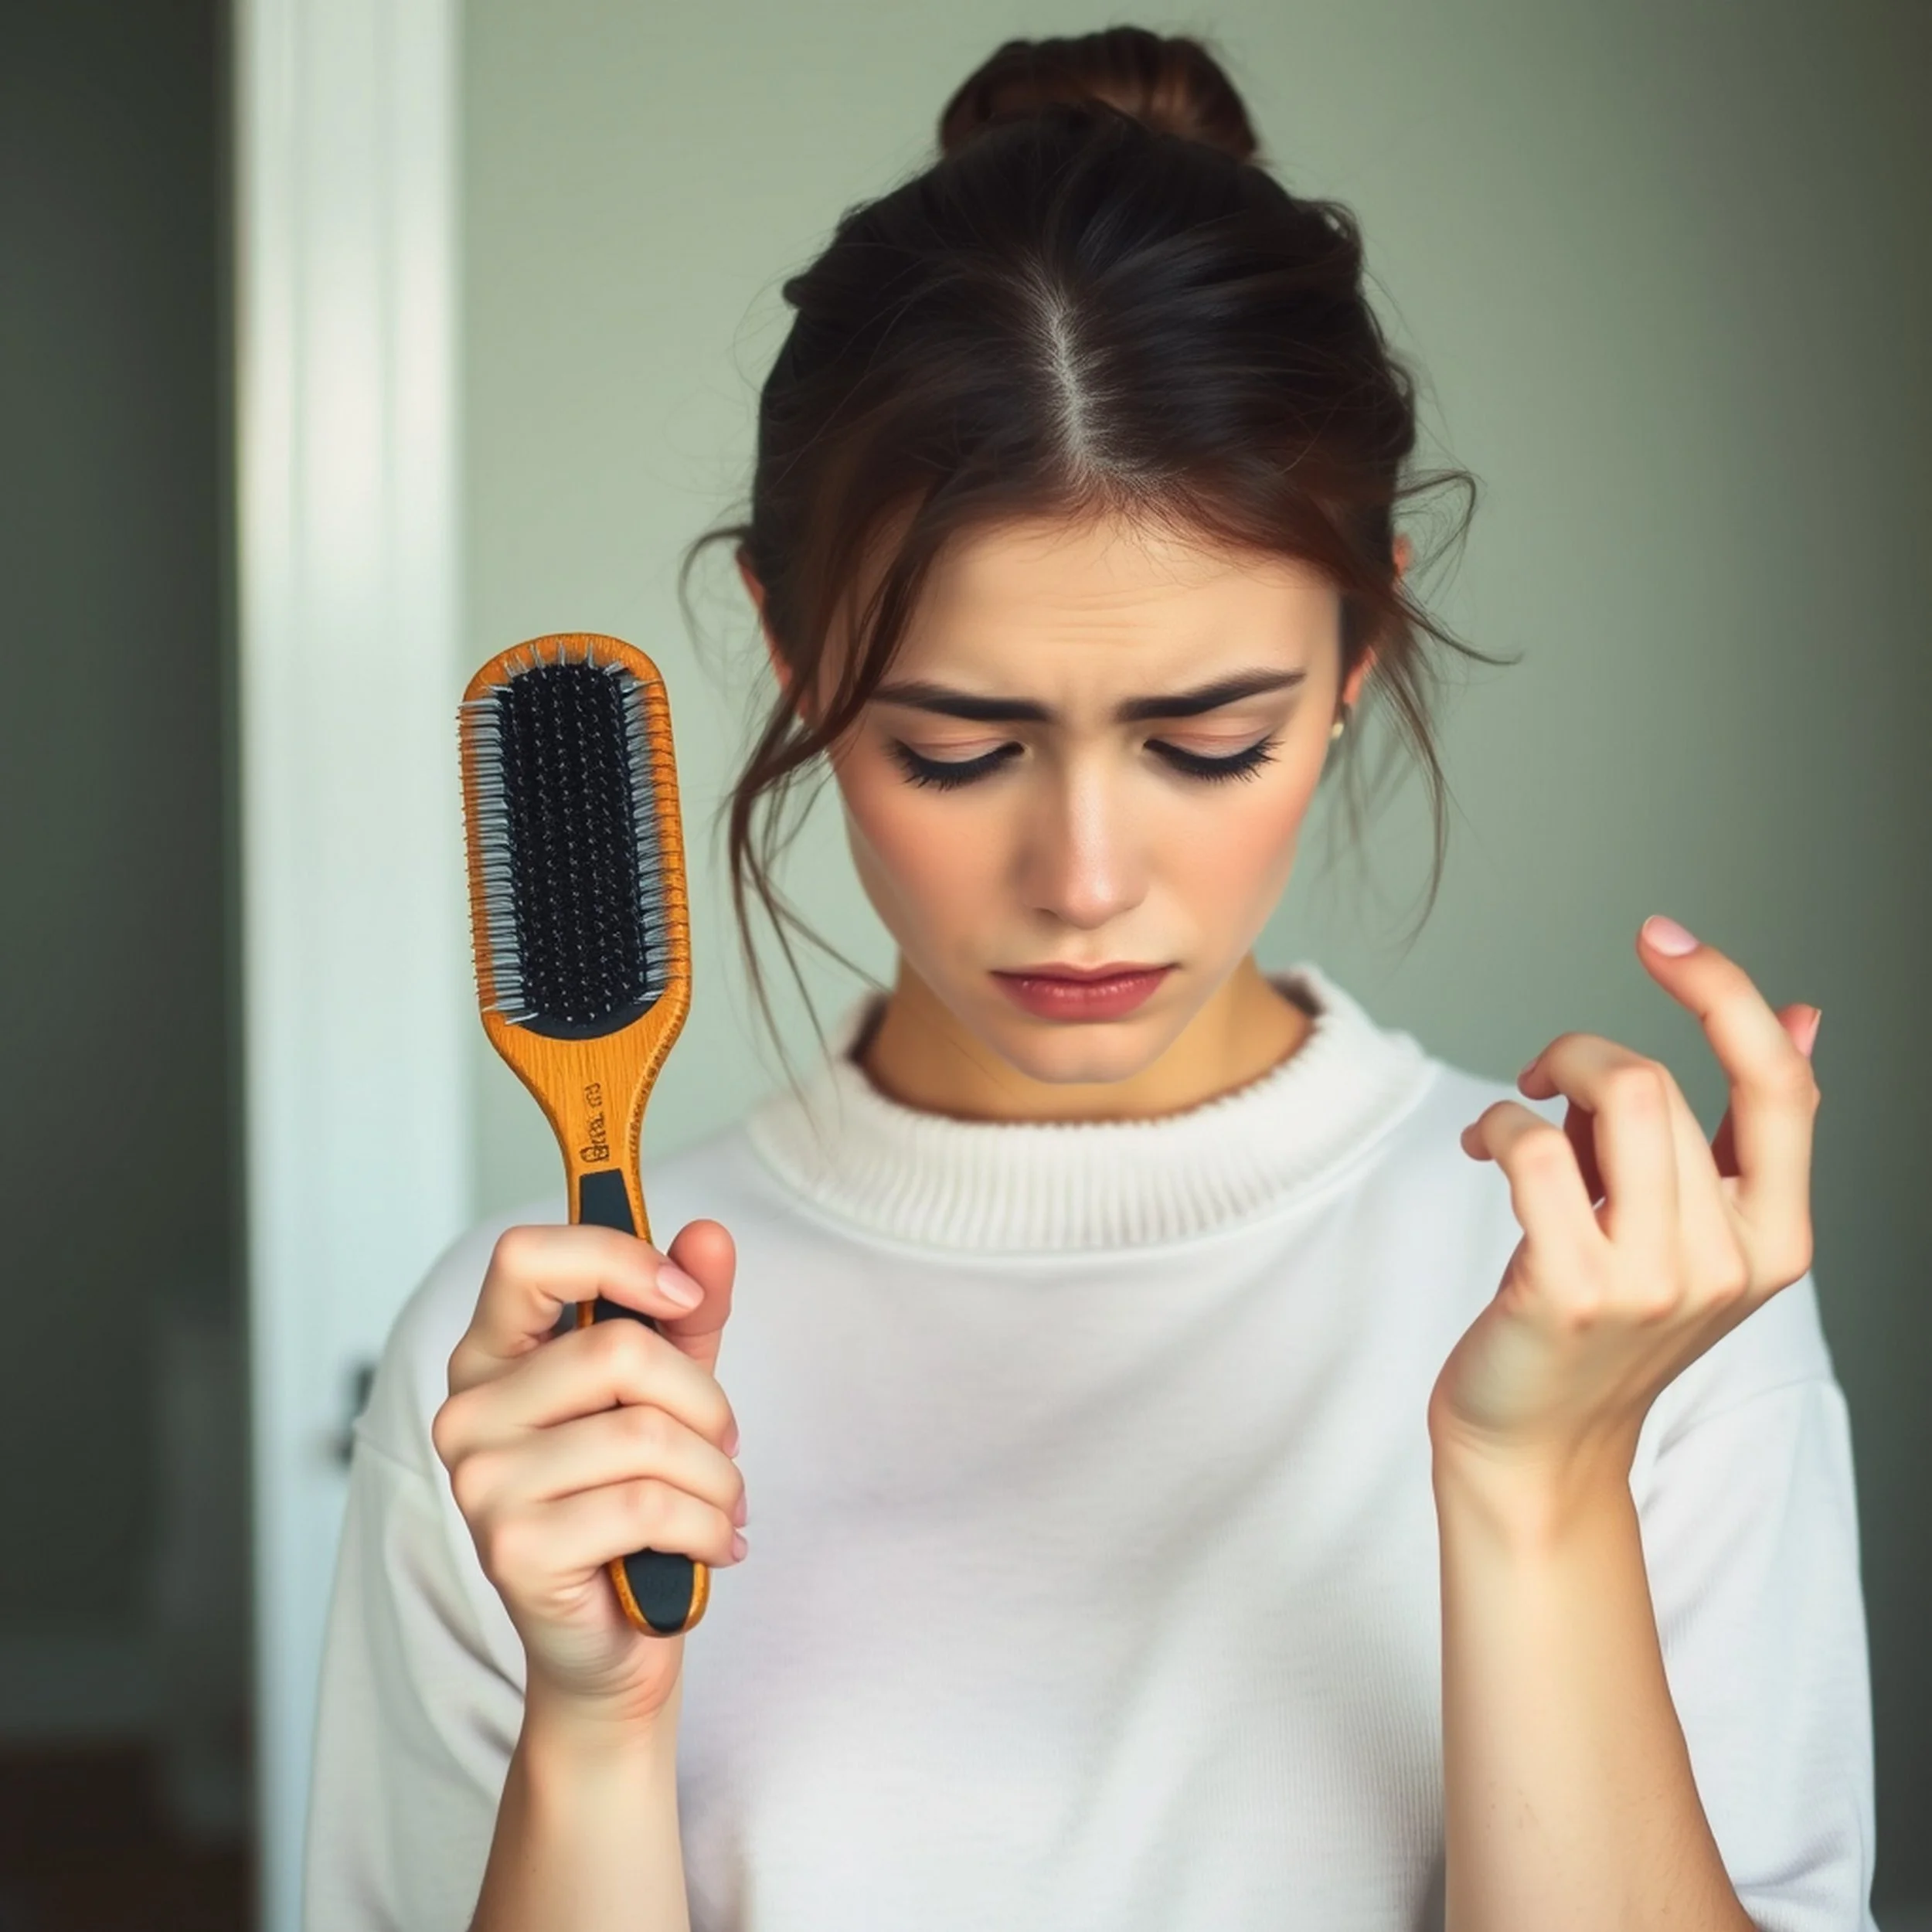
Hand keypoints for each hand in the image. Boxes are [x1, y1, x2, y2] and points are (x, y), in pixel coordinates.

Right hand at [430, 1218, 742, 1737]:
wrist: (616, 1640)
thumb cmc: (635, 1497)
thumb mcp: (670, 1389)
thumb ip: (687, 1311)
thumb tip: (709, 1236)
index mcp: (492, 1355)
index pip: (525, 1257)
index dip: (615, 1256)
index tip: (682, 1295)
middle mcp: (468, 1412)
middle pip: (618, 1349)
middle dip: (704, 1400)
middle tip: (723, 1443)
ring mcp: (481, 1483)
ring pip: (645, 1435)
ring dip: (716, 1476)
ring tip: (722, 1504)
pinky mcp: (514, 1549)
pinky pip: (647, 1506)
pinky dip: (707, 1525)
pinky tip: (712, 1545)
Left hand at [1428, 916, 1821, 1500]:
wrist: (1537, 1444)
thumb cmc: (1599, 1320)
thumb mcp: (1690, 1228)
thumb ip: (1735, 1132)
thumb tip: (1807, 1014)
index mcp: (1777, 1237)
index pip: (1782, 1082)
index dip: (1726, 990)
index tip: (1660, 936)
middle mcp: (1731, 1259)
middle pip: (1659, 1080)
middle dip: (1579, 1056)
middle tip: (1539, 1086)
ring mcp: (1656, 1280)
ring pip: (1613, 1095)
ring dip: (1542, 1077)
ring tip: (1514, 1118)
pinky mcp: (1572, 1290)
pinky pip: (1537, 1147)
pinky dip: (1499, 1124)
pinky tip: (1483, 1148)